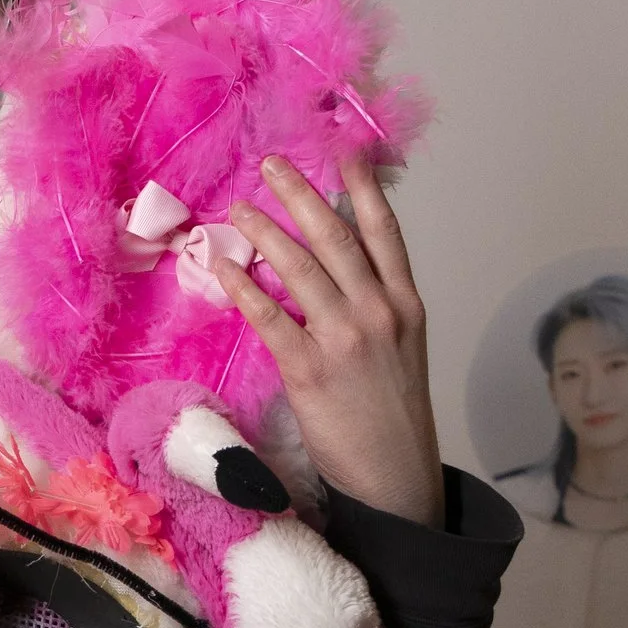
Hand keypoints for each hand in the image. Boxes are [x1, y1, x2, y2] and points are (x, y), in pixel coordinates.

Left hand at [215, 155, 443, 526]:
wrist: (397, 476)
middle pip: (335, 237)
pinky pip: (270, 317)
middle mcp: (379, 312)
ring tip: (238, 207)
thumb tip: (335, 267)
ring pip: (300, 268)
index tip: (344, 151)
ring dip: (264, 231)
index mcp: (405, 303)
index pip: (384, 233)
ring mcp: (346, 339)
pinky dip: (243, 287)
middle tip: (272, 163)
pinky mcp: (310, 369)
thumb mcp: (403, 348)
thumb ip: (376, 304)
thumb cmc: (392, 412)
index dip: (364, 188)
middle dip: (301, 195)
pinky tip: (222, 266)